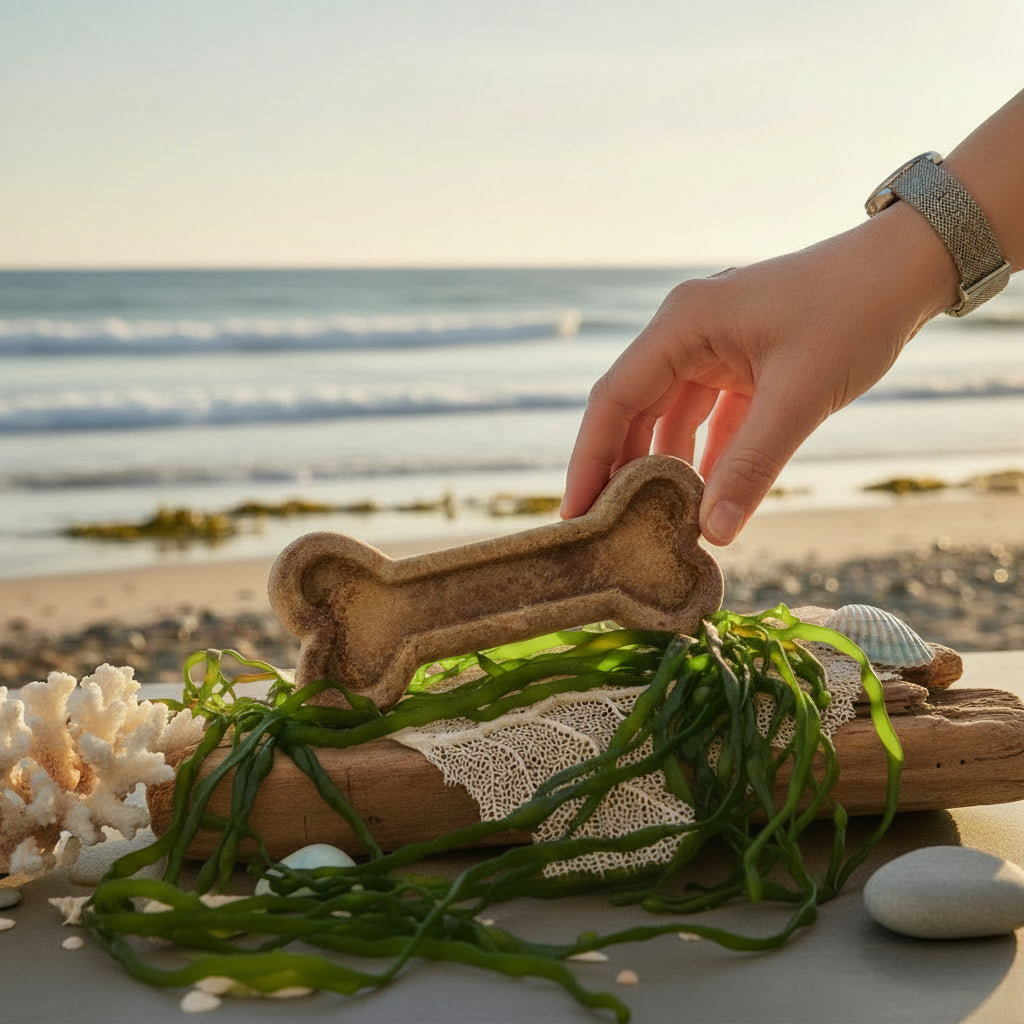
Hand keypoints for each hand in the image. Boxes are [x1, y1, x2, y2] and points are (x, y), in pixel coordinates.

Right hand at [561, 205, 956, 544]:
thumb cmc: (853, 312)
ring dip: (665, 469)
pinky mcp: (736, 364)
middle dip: (622, 472)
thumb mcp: (800, 396)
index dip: (589, 460)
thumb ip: (752, 467)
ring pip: (667, 419)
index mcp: (682, 324)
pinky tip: (704, 499)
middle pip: (632, 412)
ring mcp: (709, 348)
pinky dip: (704, 458)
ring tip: (654, 525)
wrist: (907, 269)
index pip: (614, 399)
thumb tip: (714, 534)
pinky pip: (706, 419)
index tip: (575, 514)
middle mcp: (684, 333)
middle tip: (608, 532)